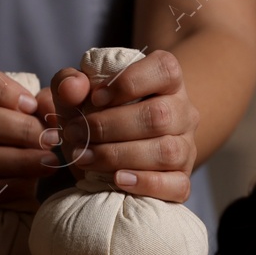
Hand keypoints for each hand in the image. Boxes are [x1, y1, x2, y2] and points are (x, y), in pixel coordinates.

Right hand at [0, 59, 59, 218]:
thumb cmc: (5, 138)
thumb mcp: (18, 113)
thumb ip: (36, 103)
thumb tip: (49, 106)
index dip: (2, 88)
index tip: (32, 105)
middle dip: (19, 128)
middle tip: (51, 140)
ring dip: (18, 160)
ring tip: (49, 162)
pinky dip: (3, 188)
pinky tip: (28, 186)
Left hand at [49, 48, 199, 201]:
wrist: (113, 147)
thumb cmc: (98, 113)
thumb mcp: (78, 94)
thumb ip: (68, 83)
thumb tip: (71, 88)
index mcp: (167, 79)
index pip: (164, 69)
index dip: (129, 82)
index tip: (95, 98)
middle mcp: (183, 111)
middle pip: (158, 115)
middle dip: (109, 126)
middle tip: (74, 134)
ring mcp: (187, 146)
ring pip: (167, 151)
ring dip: (118, 156)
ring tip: (84, 158)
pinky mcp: (182, 178)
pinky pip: (177, 185)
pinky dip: (146, 183)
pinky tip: (118, 180)